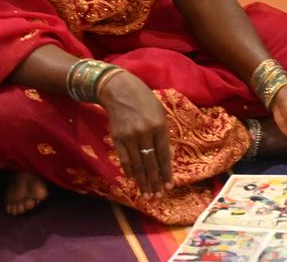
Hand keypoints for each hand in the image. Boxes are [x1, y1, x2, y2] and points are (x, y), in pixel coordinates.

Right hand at [100, 71, 172, 196]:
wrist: (119, 90)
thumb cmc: (145, 101)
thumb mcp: (160, 114)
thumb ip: (162, 135)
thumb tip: (164, 157)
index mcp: (159, 126)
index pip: (164, 155)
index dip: (166, 172)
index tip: (169, 186)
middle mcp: (145, 133)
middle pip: (150, 163)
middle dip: (155, 182)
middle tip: (158, 196)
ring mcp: (129, 137)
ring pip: (137, 164)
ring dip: (142, 181)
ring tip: (147, 194)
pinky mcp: (117, 138)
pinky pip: (124, 159)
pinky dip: (129, 171)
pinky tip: (134, 180)